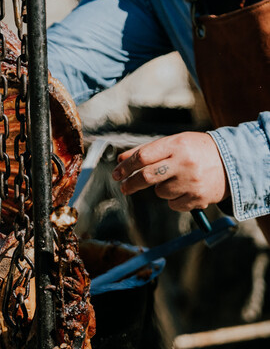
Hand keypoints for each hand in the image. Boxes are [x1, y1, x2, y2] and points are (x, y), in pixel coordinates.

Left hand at [112, 132, 229, 211]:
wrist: (231, 162)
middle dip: (130, 183)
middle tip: (123, 186)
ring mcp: (192, 182)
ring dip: (159, 188)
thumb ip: (147, 150)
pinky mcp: (199, 199)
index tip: (116, 172)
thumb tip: (121, 159)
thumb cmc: (195, 150)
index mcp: (176, 145)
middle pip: (147, 176)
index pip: (143, 156)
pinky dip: (173, 199)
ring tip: (173, 179)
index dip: (126, 166)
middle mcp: (184, 163)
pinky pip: (173, 204)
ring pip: (160, 192)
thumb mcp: (173, 143)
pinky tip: (184, 189)